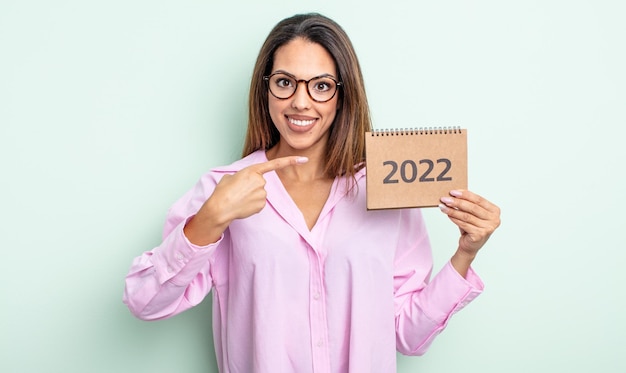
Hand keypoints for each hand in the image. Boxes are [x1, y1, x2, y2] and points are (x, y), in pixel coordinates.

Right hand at [184, 156, 307, 244]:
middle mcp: (261, 181)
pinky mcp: (262, 205)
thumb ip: (243, 176)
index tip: (304, 159)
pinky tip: (243, 205)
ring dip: (251, 196)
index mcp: (252, 170)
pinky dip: (252, 204)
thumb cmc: (223, 191)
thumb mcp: (231, 176)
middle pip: (261, 182)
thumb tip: (246, 183)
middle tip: (239, 191)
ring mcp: (263, 193)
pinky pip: (259, 203)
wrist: (220, 207)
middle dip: (251, 186)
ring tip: (239, 198)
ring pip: (260, 193)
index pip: (275, 164)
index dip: (291, 161)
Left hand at [439, 190, 500, 272]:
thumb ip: (468, 203)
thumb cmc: (472, 227)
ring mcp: (488, 228)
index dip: (465, 194)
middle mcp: (494, 219)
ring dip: (453, 210)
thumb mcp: (472, 213)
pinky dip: (454, 218)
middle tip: (445, 199)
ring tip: (443, 206)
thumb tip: (455, 193)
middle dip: (457, 202)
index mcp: (494, 211)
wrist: (470, 245)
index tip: (453, 192)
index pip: (479, 200)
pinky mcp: (479, 235)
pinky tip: (448, 214)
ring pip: (466, 216)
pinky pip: (463, 224)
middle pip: (472, 207)